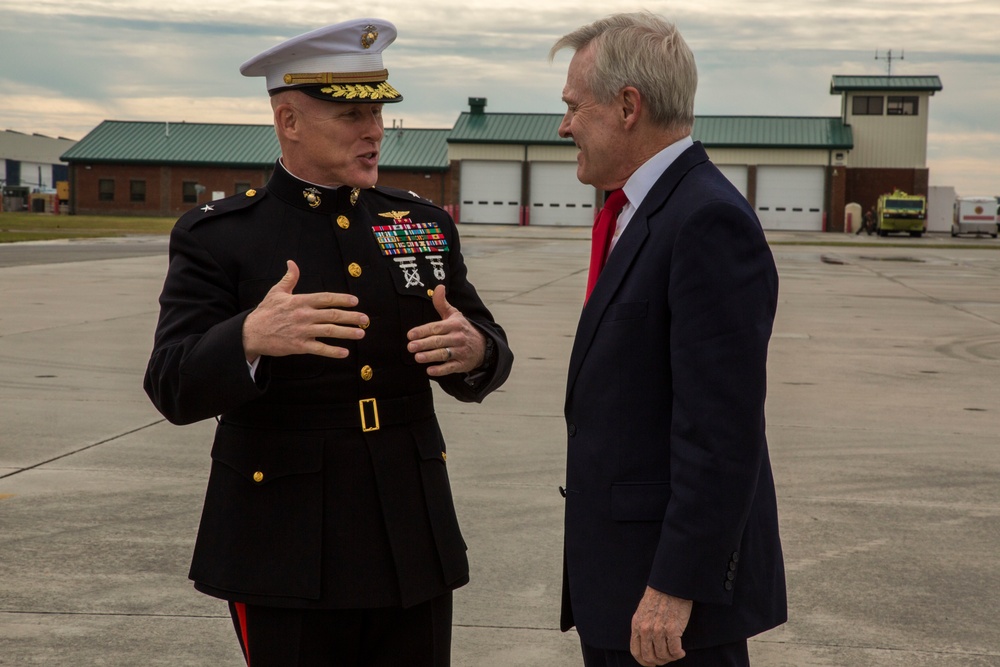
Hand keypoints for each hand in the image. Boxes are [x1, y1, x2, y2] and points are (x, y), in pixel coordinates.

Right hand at [242, 260, 367, 360]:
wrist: (251, 333)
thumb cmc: (265, 312)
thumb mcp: (276, 292)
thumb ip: (289, 278)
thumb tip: (292, 263)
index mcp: (300, 301)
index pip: (325, 298)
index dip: (342, 299)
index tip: (355, 301)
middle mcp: (304, 315)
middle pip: (332, 314)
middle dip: (351, 316)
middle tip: (365, 318)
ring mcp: (302, 331)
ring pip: (329, 331)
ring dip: (347, 332)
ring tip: (360, 333)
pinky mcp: (299, 346)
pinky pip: (319, 349)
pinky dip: (333, 351)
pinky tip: (345, 352)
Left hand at [406, 285, 485, 376]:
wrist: (483, 346)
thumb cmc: (463, 329)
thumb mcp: (454, 315)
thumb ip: (442, 303)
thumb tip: (438, 286)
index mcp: (454, 324)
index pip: (436, 327)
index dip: (423, 330)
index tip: (410, 334)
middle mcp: (458, 338)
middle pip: (438, 341)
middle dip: (424, 344)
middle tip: (410, 346)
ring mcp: (460, 351)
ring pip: (444, 354)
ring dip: (430, 356)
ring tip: (417, 357)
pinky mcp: (462, 364)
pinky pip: (451, 368)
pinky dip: (441, 370)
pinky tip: (430, 370)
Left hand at [630, 587, 692, 665]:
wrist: (670, 585)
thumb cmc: (659, 597)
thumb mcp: (643, 612)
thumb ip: (642, 627)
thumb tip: (647, 645)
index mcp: (637, 625)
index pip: (636, 652)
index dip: (644, 662)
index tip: (652, 664)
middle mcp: (645, 630)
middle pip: (649, 657)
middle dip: (659, 661)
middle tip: (667, 658)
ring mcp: (658, 630)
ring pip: (663, 656)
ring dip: (670, 658)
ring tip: (676, 653)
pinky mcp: (672, 629)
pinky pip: (674, 650)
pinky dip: (678, 654)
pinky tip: (681, 651)